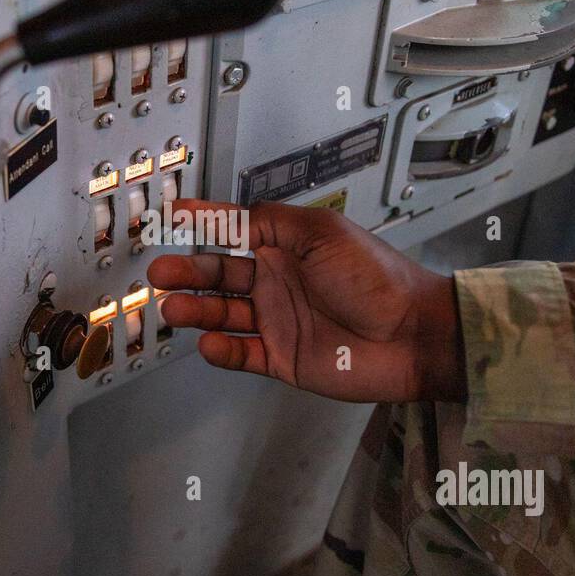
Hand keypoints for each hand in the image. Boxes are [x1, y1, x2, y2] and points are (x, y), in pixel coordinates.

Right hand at [147, 199, 466, 403]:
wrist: (412, 334)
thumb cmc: (378, 278)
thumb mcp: (321, 232)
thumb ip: (270, 222)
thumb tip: (230, 217)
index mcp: (286, 247)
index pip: (234, 231)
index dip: (203, 222)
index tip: (172, 216)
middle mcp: (278, 282)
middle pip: (219, 275)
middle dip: (188, 272)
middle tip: (162, 272)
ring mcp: (278, 321)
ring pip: (223, 315)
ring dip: (196, 310)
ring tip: (175, 308)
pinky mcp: (284, 359)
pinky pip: (242, 354)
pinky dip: (221, 350)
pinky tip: (208, 343)